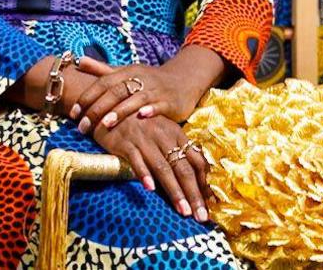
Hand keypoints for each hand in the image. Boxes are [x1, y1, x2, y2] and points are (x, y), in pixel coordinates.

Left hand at [71, 56, 206, 132]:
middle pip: (116, 91)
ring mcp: (155, 90)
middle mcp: (140, 78)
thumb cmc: (149, 78)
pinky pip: (159, 105)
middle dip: (98, 109)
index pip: (103, 83)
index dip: (87, 97)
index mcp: (127, 71)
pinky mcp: (170, 101)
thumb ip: (102, 69)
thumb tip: (78, 60)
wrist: (183, 79)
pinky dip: (151, 110)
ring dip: (120, 111)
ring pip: (136, 98)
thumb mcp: (126, 71)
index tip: (74, 113)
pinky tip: (142, 117)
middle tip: (83, 126)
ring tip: (106, 124)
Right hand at [88, 113, 211, 221]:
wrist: (112, 107)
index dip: (204, 183)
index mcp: (176, 134)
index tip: (210, 204)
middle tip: (201, 216)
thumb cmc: (141, 124)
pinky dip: (144, 174)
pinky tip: (150, 189)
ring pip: (163, 168)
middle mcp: (164, 136)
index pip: (196, 160)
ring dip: (174, 191)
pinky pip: (137, 161)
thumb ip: (177, 150)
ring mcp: (145, 139)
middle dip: (193, 194)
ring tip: (183, 210)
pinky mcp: (126, 143)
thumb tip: (196, 174)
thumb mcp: (163, 133)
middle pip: (183, 168)